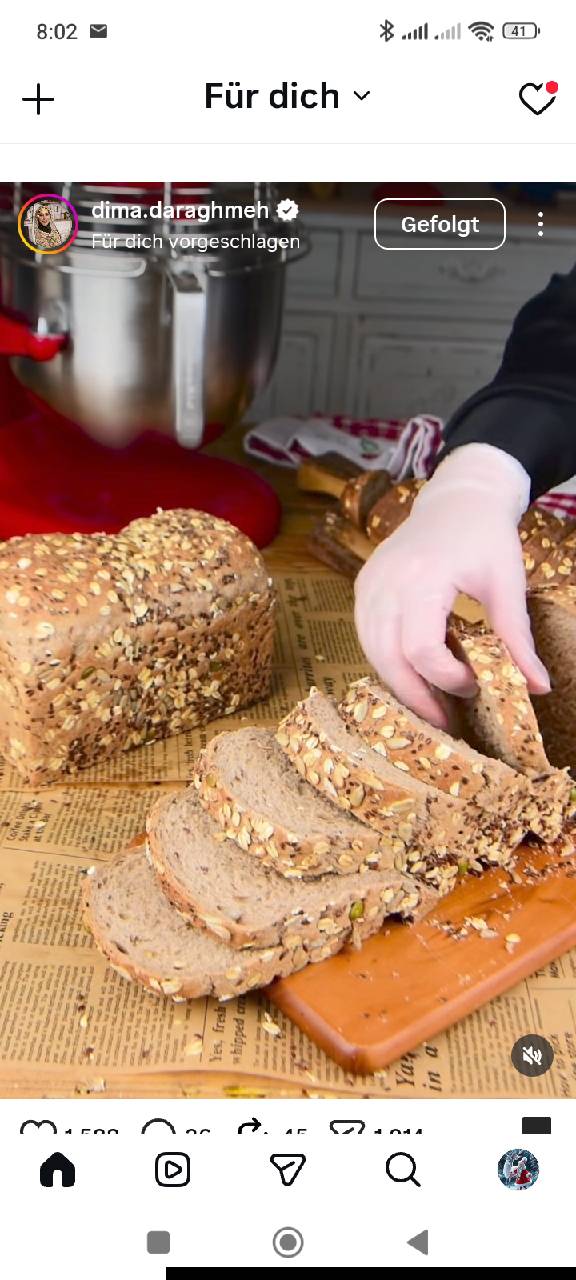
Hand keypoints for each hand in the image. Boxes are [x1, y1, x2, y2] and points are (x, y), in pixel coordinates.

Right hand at [354, 444, 550, 726]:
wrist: (458, 497)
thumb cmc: (486, 536)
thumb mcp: (508, 584)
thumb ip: (517, 638)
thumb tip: (540, 687)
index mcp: (423, 576)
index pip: (421, 648)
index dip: (447, 678)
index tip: (475, 684)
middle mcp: (386, 581)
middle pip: (387, 657)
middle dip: (415, 696)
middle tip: (445, 721)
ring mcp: (368, 583)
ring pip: (371, 651)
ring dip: (399, 683)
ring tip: (429, 704)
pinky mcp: (363, 586)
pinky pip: (366, 636)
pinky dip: (387, 661)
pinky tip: (413, 674)